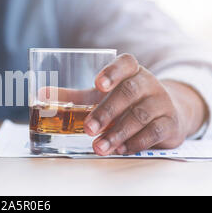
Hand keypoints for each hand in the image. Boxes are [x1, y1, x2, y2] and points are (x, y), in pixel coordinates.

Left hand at [84, 54, 207, 155]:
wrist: (167, 112)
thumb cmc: (125, 101)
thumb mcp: (101, 96)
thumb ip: (73, 96)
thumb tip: (42, 94)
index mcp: (131, 71)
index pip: (126, 63)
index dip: (112, 72)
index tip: (97, 84)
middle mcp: (148, 83)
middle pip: (129, 93)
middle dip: (107, 112)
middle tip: (89, 129)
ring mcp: (162, 102)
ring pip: (140, 116)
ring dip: (118, 133)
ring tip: (99, 146)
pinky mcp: (170, 123)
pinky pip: (154, 132)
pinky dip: (136, 142)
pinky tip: (120, 149)